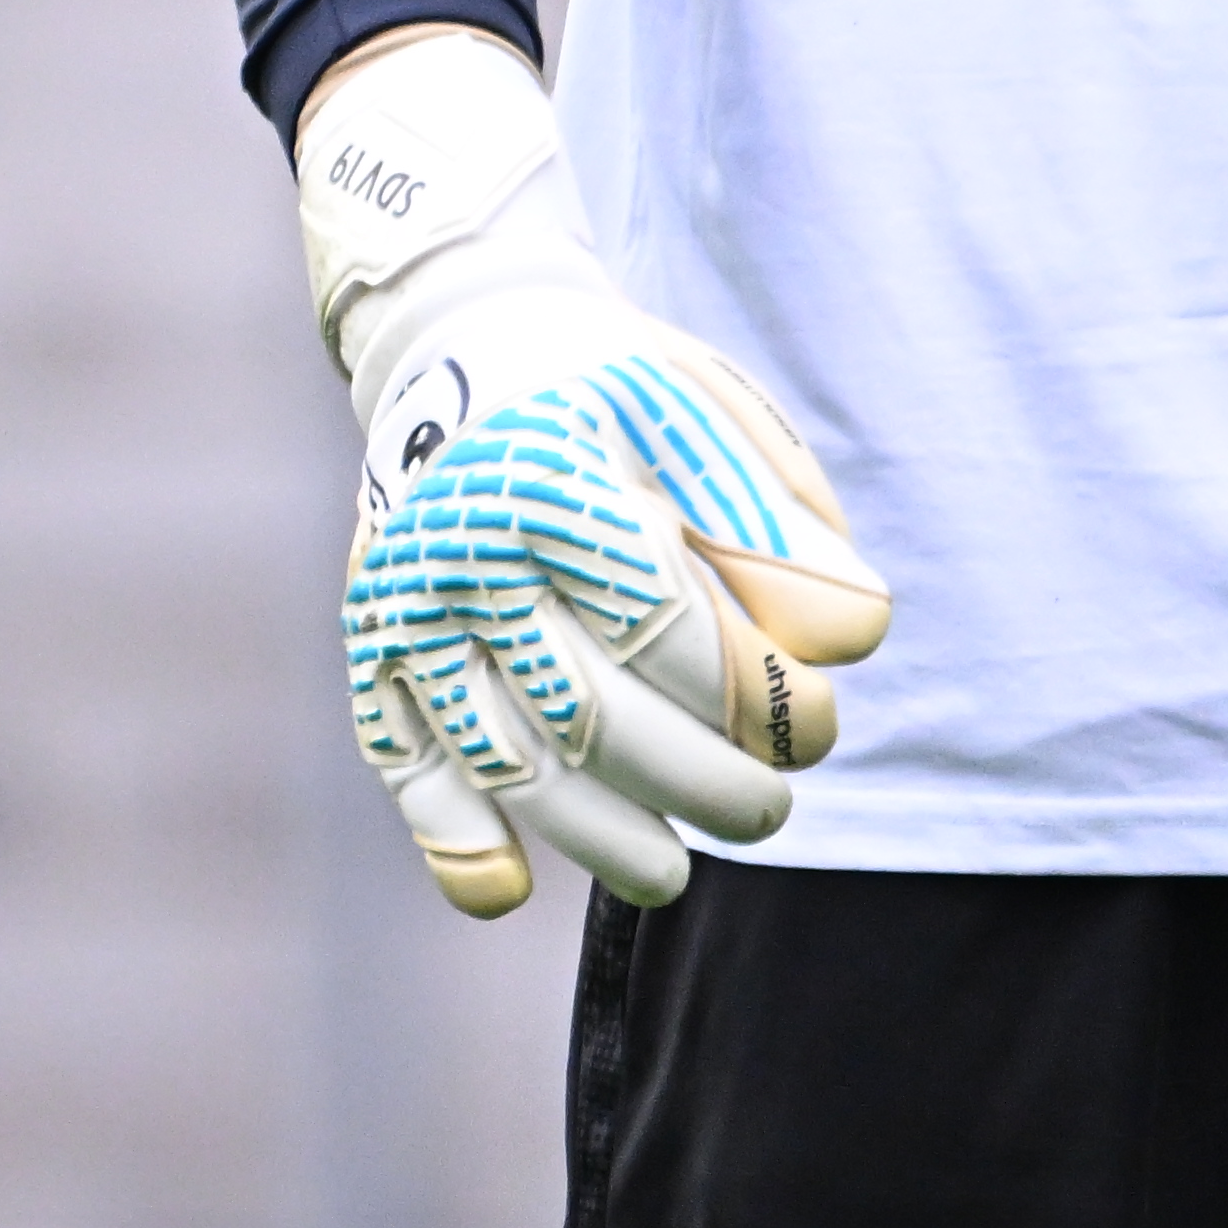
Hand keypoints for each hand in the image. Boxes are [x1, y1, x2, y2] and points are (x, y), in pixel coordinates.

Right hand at [299, 31, 891, 918]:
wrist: (456, 334)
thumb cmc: (609, 387)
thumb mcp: (704, 415)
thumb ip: (780, 522)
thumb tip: (857, 638)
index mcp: (554, 476)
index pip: (666, 623)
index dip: (756, 694)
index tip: (824, 723)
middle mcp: (465, 545)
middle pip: (592, 711)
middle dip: (701, 782)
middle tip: (774, 807)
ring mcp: (406, 602)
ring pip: (507, 758)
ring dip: (598, 839)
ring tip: (676, 877)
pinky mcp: (370, 642)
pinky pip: (400, 760)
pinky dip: (446, 835)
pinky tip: (506, 892)